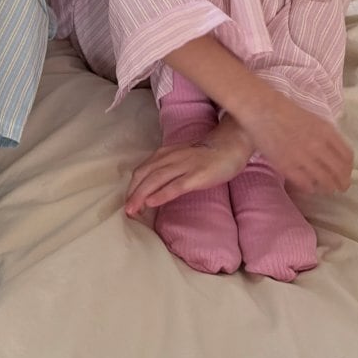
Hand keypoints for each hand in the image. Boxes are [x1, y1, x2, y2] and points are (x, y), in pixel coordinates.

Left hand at [124, 120, 250, 217]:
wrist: (230, 145)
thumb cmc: (206, 155)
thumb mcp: (181, 159)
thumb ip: (168, 170)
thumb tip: (154, 189)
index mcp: (165, 154)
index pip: (142, 170)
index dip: (133, 187)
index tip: (128, 202)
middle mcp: (170, 157)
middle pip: (145, 175)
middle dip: (133, 193)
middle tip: (127, 211)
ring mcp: (183, 165)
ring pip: (156, 180)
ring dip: (141, 195)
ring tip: (133, 211)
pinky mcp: (196, 175)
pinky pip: (175, 185)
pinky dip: (161, 194)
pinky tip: (152, 203)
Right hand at [235, 90, 352, 193]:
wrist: (260, 108)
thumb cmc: (284, 110)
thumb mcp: (312, 119)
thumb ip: (324, 135)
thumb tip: (332, 153)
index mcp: (326, 131)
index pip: (347, 157)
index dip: (348, 169)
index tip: (345, 173)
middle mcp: (318, 145)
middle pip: (339, 172)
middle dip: (342, 183)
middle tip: (340, 188)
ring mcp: (303, 157)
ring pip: (325, 181)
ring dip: (327, 187)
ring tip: (325, 188)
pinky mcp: (287, 165)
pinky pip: (305, 184)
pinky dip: (310, 187)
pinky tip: (309, 186)